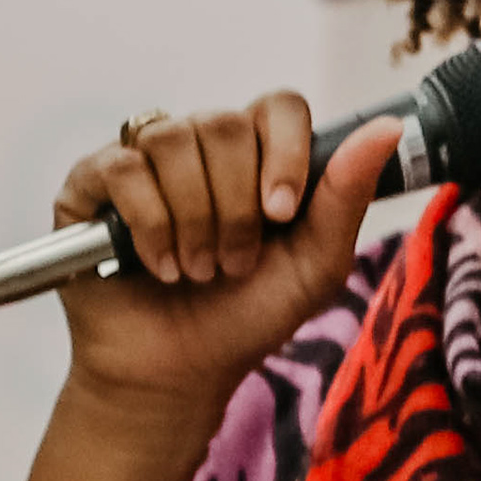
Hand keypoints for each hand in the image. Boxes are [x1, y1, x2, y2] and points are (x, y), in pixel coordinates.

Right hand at [49, 94, 401, 422]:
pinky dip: (148, 223)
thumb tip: (389, 127)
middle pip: (225, 125)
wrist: (179, 375)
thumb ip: (347, 195)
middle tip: (233, 264)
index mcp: (255, 156)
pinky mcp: (91, 186)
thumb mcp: (315, 265)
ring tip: (197, 270)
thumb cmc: (246, 318)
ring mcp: (142, 162)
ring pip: (172, 141)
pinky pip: (122, 167)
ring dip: (194, 219)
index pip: (279, 106)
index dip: (285, 153)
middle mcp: (198, 147)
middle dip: (237, 207)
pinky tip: (158, 266)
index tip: (281, 214)